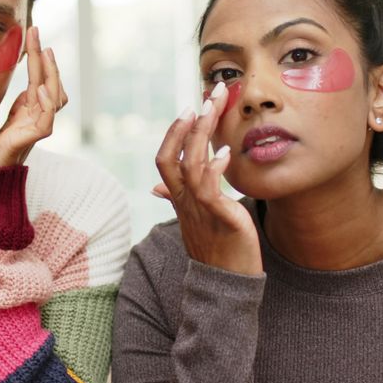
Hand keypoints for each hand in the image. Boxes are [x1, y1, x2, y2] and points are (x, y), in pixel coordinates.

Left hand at [0, 27, 67, 166]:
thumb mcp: (0, 118)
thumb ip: (14, 105)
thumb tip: (25, 87)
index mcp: (29, 112)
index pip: (40, 80)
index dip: (39, 59)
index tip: (31, 35)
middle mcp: (36, 119)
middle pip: (52, 85)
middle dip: (45, 59)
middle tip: (36, 34)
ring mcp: (35, 130)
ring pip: (54, 99)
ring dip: (51, 75)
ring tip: (45, 53)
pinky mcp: (29, 142)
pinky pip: (46, 122)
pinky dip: (46, 105)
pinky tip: (39, 88)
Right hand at [153, 84, 261, 274]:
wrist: (226, 288)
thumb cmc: (215, 251)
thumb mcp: (194, 221)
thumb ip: (178, 199)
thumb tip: (156, 188)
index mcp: (179, 199)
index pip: (165, 158)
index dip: (174, 132)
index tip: (190, 108)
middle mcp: (185, 202)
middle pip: (173, 156)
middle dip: (190, 122)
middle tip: (210, 94)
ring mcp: (200, 210)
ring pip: (191, 166)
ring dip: (202, 135)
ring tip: (216, 110)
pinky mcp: (219, 220)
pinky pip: (209, 191)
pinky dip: (215, 169)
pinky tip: (225, 153)